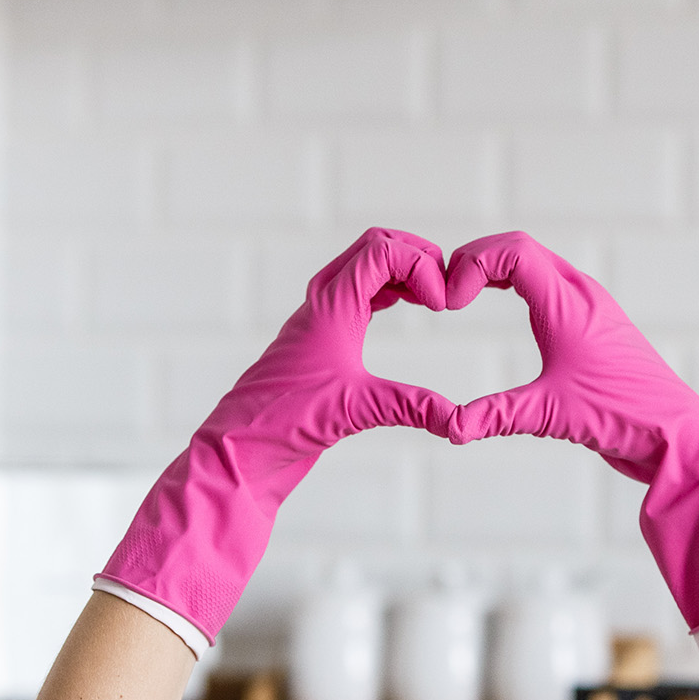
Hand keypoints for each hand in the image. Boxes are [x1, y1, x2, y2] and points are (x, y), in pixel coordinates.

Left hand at [96, 229, 456, 651]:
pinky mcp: (319, 340)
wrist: (239, 452)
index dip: (419, 264)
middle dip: (413, 255)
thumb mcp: (356, 411)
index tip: (442, 303)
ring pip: (363, 268)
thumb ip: (411, 407)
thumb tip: (459, 420)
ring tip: (432, 297)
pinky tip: (407, 308)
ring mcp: (318, 321)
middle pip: (372, 247)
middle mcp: (321, 304)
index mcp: (329, 308)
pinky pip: (358, 294)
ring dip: (400, 271)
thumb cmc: (283, 425)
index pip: (380, 251)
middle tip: (444, 287)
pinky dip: (387, 290)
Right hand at [444, 232, 698, 645]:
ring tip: (462, 293)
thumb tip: (448, 427)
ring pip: (535, 263)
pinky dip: (515, 281)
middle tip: (446, 291)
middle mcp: (581, 294)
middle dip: (476, 260)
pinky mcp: (593, 324)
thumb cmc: (623, 416)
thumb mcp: (549, 415)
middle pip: (520, 248)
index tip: (451, 303)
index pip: (513, 251)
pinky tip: (499, 302)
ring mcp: (590, 306)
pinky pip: (548, 282)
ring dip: (496, 268)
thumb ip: (494, 416)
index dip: (472, 264)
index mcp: (569, 303)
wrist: (676, 431)